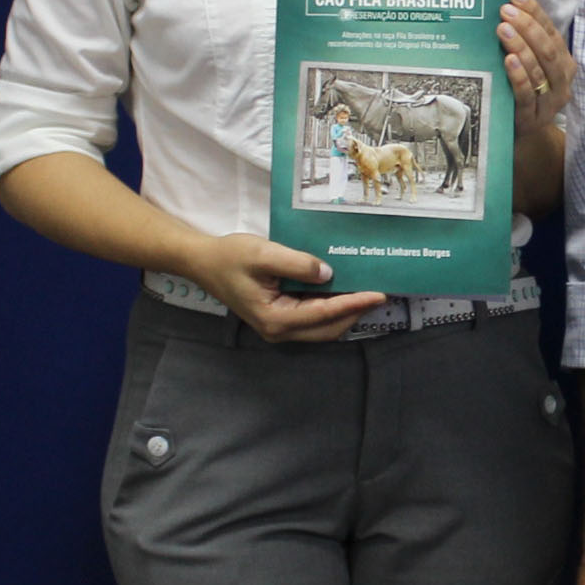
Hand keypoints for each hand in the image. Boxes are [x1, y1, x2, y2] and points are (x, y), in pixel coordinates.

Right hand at [190, 231, 383, 342]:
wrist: (204, 262)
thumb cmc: (231, 257)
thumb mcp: (264, 253)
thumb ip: (298, 264)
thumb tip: (329, 274)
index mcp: (275, 319)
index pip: (324, 314)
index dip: (354, 304)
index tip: (378, 294)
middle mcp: (279, 330)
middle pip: (328, 329)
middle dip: (355, 313)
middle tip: (380, 294)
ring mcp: (279, 328)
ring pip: (323, 328)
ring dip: (345, 312)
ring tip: (367, 293)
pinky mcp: (280, 319)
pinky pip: (313, 319)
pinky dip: (331, 308)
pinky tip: (344, 291)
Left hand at [499, 0, 573, 145]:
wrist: (521, 135)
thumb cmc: (522, 93)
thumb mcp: (528, 66)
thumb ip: (523, 42)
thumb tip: (505, 7)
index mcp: (563, 63)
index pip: (551, 31)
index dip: (534, 12)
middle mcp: (562, 81)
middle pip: (548, 49)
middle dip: (527, 26)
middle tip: (505, 11)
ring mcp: (550, 102)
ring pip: (539, 70)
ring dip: (521, 46)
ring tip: (503, 29)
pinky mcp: (533, 118)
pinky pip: (527, 95)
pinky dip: (519, 76)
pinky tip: (508, 61)